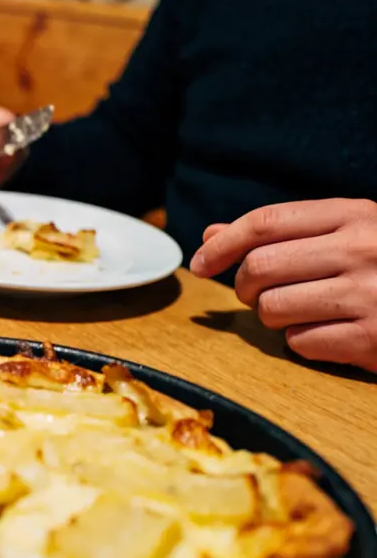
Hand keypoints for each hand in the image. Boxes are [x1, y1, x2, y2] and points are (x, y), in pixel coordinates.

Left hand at [190, 199, 376, 372]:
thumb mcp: (347, 232)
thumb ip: (282, 233)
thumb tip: (210, 235)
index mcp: (354, 215)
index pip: (264, 223)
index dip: (222, 244)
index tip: (199, 262)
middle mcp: (361, 250)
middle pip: (259, 267)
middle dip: (243, 286)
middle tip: (254, 293)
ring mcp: (369, 295)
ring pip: (271, 307)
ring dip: (271, 315)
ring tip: (299, 311)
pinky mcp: (372, 339)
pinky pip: (299, 342)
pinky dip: (302, 342)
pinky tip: (329, 332)